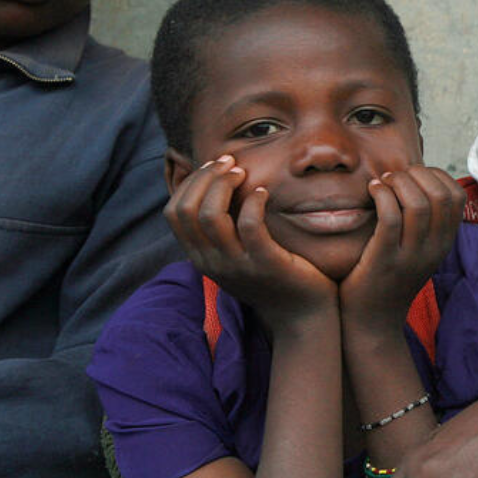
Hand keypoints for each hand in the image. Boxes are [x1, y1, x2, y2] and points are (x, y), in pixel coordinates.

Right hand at [164, 155, 334, 329]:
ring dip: (224, 185)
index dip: (190, 183)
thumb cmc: (274, 277)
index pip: (174, 213)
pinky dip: (253, 201)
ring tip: (243, 172)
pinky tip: (263, 192)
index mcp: (201, 257)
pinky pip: (249, 225)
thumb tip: (217, 187)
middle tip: (229, 162)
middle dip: (205, 178)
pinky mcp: (265, 264)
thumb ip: (223, 231)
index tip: (213, 165)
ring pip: (211, 216)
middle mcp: (211, 262)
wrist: (303, 315)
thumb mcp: (237, 255)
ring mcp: (236, 265)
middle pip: (187, 210)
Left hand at [339, 166, 464, 333]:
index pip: (456, 196)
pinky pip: (390, 216)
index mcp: (444, 243)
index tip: (413, 176)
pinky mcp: (385, 260)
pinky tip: (372, 191)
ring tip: (382, 184)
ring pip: (417, 203)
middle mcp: (434, 249)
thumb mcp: (419, 252)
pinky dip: (381, 194)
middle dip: (416, 174)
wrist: (372, 320)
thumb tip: (417, 181)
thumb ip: (425, 224)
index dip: (435, 175)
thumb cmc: (389, 277)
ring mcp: (412, 256)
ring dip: (398, 182)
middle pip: (440, 195)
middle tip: (394, 177)